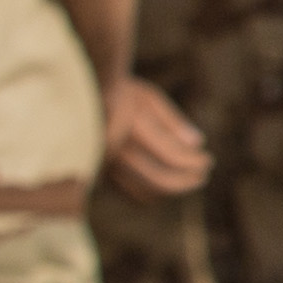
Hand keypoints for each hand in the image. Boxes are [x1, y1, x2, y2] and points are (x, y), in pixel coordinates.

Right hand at [101, 76, 210, 200]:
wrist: (74, 95)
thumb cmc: (117, 92)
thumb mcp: (148, 98)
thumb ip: (172, 121)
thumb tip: (198, 143)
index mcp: (129, 125)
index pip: (169, 152)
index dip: (191, 161)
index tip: (208, 162)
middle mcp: (114, 146)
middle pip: (156, 176)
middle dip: (184, 180)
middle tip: (203, 176)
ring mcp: (103, 161)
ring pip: (142, 187)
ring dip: (170, 188)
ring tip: (191, 181)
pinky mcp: (98, 169)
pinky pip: (128, 189)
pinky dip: (150, 191)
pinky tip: (166, 186)